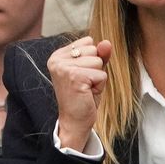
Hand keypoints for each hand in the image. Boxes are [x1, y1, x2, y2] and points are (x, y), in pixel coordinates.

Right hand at [49, 36, 111, 152]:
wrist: (74, 121)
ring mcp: (64, 67)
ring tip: (85, 89)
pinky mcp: (75, 77)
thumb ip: (99, 55)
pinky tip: (87, 94)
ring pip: (98, 61)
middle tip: (84, 84)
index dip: (91, 60)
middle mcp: (58, 59)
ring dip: (97, 77)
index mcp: (58, 55)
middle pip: (94, 49)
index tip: (81, 76)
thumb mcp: (92, 71)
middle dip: (95, 68)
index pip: (88, 42)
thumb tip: (106, 43)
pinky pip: (101, 74)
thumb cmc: (82, 97)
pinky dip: (99, 86)